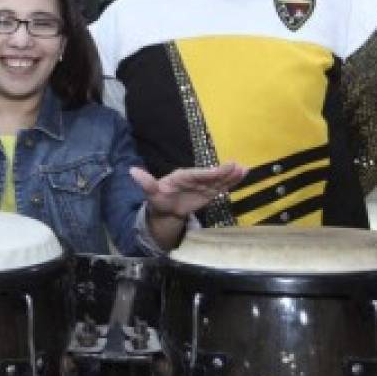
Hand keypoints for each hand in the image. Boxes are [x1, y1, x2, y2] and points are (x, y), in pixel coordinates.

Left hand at [131, 162, 247, 221]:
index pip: (195, 175)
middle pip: (210, 176)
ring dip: (231, 175)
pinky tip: (243, 174)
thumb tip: (132, 171)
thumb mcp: (151, 193)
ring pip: (218, 179)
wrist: (166, 209)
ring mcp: (203, 185)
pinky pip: (222, 186)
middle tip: (236, 166)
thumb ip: (146, 183)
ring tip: (244, 169)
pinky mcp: (209, 192)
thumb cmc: (159, 199)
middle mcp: (194, 178)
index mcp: (182, 176)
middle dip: (222, 172)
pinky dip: (232, 181)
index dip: (206, 174)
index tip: (217, 171)